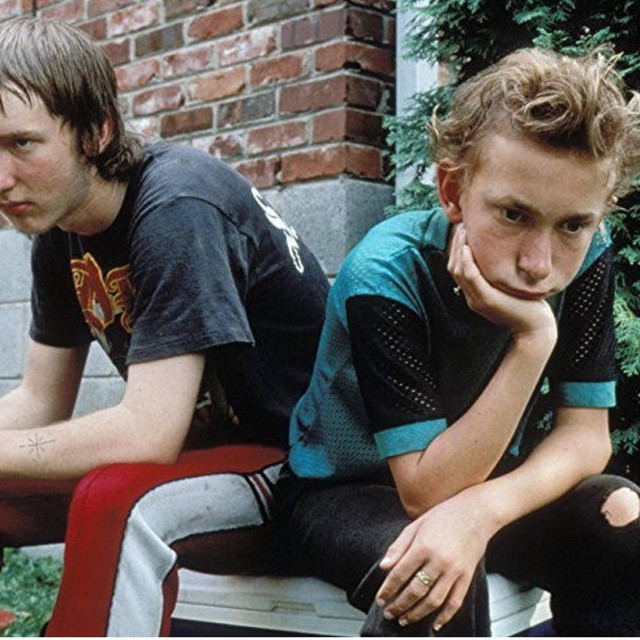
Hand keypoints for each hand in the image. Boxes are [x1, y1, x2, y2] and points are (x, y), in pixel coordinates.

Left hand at [375, 489, 493, 630]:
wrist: (477, 512)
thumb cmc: (445, 515)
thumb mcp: (416, 524)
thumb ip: (399, 546)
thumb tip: (383, 566)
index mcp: (423, 546)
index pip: (400, 574)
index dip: (388, 589)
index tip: (380, 599)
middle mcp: (439, 561)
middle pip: (415, 591)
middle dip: (399, 605)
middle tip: (389, 613)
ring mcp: (454, 571)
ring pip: (433, 601)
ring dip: (417, 614)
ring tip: (405, 619)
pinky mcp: (467, 577)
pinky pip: (455, 602)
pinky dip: (445, 616)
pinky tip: (435, 624)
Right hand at [448, 225, 556, 343]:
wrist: (535, 328)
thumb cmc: (527, 305)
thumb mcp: (510, 286)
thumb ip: (500, 275)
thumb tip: (503, 254)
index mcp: (474, 294)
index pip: (457, 268)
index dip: (456, 249)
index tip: (463, 230)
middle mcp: (471, 297)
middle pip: (453, 267)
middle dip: (455, 245)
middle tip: (461, 225)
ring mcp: (477, 299)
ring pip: (457, 270)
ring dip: (458, 249)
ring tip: (463, 231)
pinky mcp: (486, 300)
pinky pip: (470, 278)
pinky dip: (466, 262)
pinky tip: (467, 248)